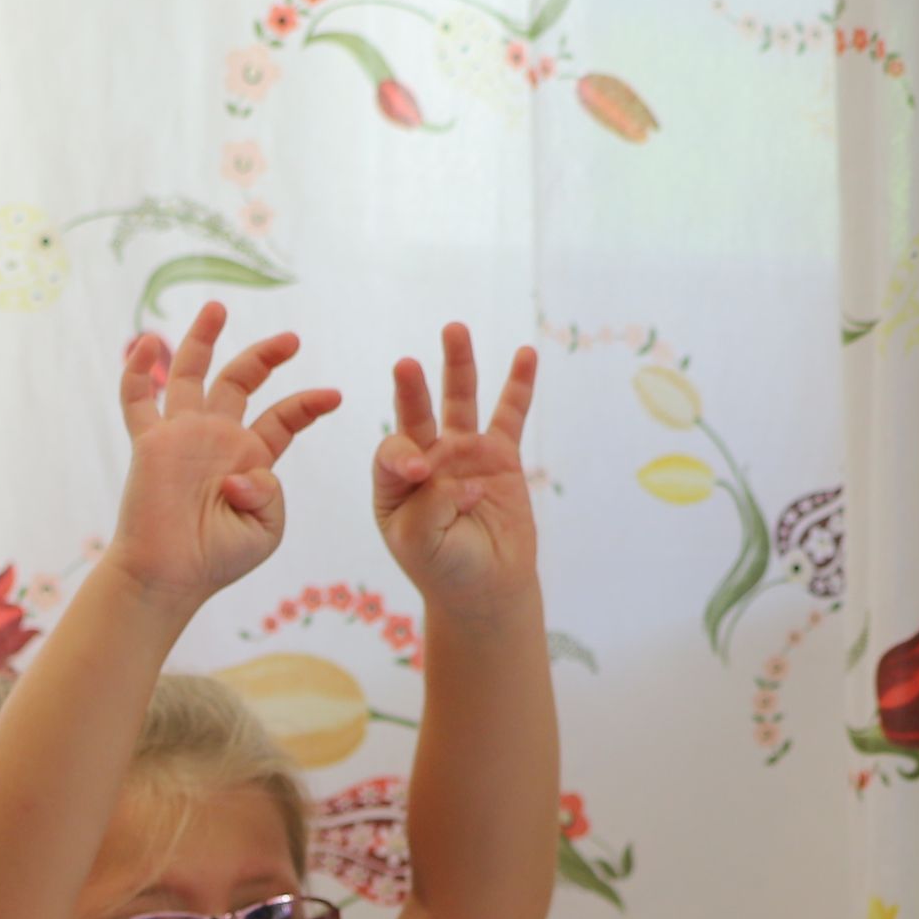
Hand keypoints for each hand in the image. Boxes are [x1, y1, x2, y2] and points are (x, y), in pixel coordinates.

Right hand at [106, 302, 340, 609]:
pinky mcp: (150, 443)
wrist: (169, 577)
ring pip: (190, 375)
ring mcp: (182, 436)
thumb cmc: (217, 560)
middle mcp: (217, 438)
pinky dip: (139, 370)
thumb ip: (269, 493)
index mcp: (251, 459)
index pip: (282, 419)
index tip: (335, 396)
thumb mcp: (266, 529)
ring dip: (203, 339)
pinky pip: (138, 400)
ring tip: (218, 307)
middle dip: (265, 356)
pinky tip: (148, 343)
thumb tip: (240, 471)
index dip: (308, 404)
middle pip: (240, 381)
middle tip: (293, 338)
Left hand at [371, 323, 541, 611]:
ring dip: (457, 366)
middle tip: (404, 365)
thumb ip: (430, 504)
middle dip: (411, 389)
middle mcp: (425, 459)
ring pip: (459, 402)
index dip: (405, 457)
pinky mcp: (500, 456)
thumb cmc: (444, 567)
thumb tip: (468, 477)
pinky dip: (518, 385)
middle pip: (416, 414)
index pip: (393, 453)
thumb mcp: (421, 541)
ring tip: (453, 329)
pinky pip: (510, 415)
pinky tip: (525, 354)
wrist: (485, 589)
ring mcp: (463, 454)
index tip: (421, 473)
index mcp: (393, 483)